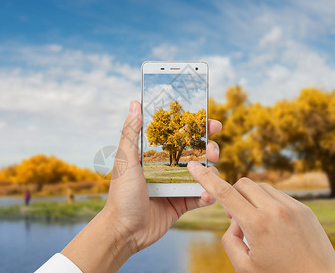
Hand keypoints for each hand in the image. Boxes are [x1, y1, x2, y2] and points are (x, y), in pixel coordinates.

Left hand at [62, 100, 221, 271]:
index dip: (196, 127)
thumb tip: (134, 103)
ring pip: (203, 173)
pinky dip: (208, 194)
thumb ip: (131, 133)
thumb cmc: (121, 195)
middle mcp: (167, 167)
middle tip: (213, 150)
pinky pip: (201, 196)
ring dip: (212, 171)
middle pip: (196, 152)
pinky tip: (207, 194)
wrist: (124, 231)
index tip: (211, 122)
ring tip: (211, 173)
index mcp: (155, 155)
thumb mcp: (125, 160)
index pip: (178, 135)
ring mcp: (176, 185)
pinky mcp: (182, 204)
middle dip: (210, 148)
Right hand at [187, 163, 334, 272]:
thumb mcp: (244, 267)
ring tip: (257, 226)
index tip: (194, 166)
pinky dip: (268, 204)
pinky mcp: (305, 209)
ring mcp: (293, 207)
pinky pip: (279, 196)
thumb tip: (235, 221)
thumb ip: (230, 240)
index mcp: (257, 225)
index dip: (206, 178)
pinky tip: (273, 226)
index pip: (224, 193)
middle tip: (236, 220)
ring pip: (262, 187)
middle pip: (243, 184)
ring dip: (251, 199)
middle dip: (233, 195)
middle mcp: (276, 210)